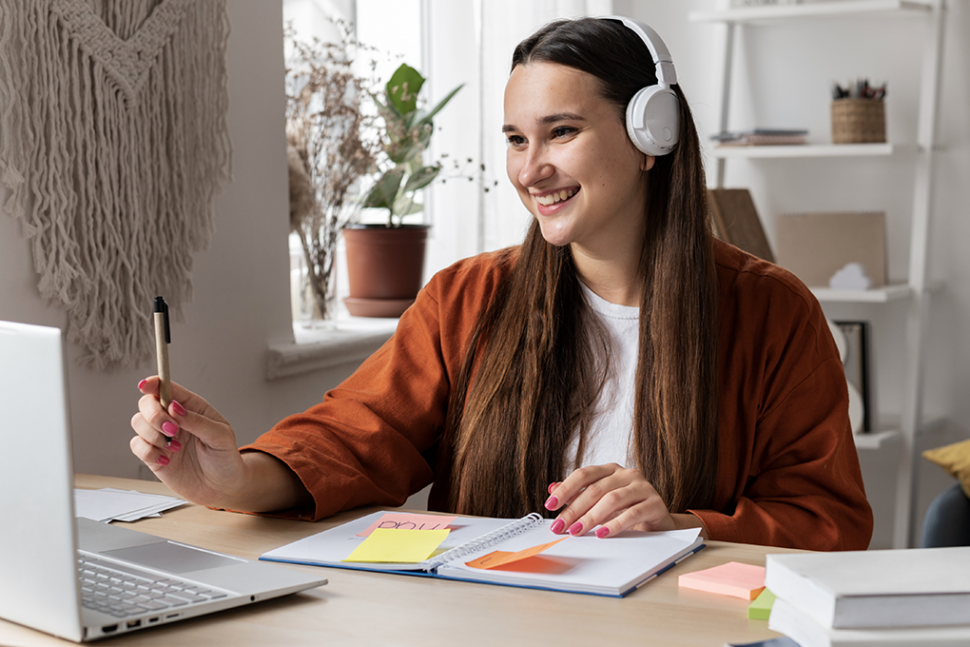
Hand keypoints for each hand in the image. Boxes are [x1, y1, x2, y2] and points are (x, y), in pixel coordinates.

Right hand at [130, 377, 247, 508]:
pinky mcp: (154, 455)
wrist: (222, 487)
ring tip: (175, 447)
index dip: (153, 383)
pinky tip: (167, 459)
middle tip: (173, 430)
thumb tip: (175, 407)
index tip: (145, 386)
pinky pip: (137, 446)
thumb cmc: (225, 458)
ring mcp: (162, 436)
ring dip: (153, 434)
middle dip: (154, 415)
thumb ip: (197, 421)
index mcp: (191, 407)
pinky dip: (148, 452)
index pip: (167, 388)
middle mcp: (173, 419)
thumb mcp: (220, 436)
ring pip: (138, 422)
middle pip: (146, 403)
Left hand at [544, 463, 706, 538]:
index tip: (550, 505)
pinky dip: (615, 524)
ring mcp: (642, 487)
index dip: (565, 489)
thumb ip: (578, 493)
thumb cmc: (627, 508)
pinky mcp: (655, 503)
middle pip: (595, 489)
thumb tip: (552, 488)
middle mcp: (627, 474)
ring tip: (578, 531)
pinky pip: (632, 513)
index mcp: (611, 470)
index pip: (584, 474)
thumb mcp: (600, 500)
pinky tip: (602, 533)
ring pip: (612, 499)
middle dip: (574, 509)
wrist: (658, 521)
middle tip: (561, 526)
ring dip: (591, 517)